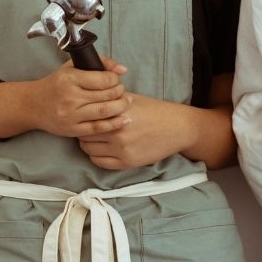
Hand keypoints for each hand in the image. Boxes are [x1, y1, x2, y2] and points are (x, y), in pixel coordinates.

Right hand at [30, 57, 130, 137]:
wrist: (33, 105)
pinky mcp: (72, 129)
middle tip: (123, 91)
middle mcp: (70, 97)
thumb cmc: (56, 83)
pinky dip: (114, 124)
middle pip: (106, 96)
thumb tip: (122, 69)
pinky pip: (98, 128)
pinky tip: (125, 119)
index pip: (103, 79)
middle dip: (120, 92)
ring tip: (126, 102)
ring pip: (104, 112)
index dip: (116, 79)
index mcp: (70, 79)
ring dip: (121, 107)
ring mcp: (71, 115)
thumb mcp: (73, 67)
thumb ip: (99, 63)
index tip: (117, 79)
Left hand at [78, 94, 195, 169]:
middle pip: (85, 135)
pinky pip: (100, 163)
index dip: (84, 117)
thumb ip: (111, 100)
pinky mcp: (127, 162)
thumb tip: (90, 98)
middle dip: (84, 132)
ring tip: (96, 140)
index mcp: (117, 112)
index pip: (87, 117)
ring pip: (89, 150)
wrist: (176, 128)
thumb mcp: (132, 98)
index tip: (84, 117)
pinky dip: (96, 157)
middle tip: (88, 129)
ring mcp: (122, 149)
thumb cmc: (155, 110)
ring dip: (89, 145)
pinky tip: (102, 150)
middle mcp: (117, 131)